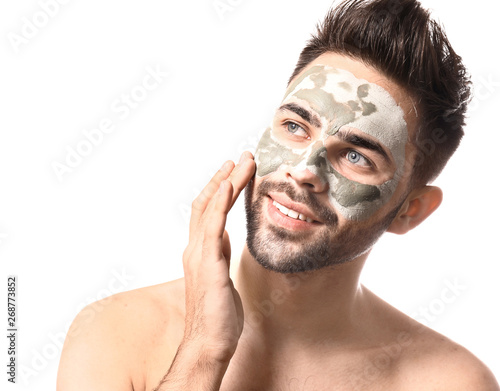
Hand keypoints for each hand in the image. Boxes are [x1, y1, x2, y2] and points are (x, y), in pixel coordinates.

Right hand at [181, 151, 254, 362]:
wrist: (210, 343)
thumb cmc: (217, 314)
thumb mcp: (220, 275)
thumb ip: (218, 253)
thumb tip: (223, 233)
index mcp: (201, 251)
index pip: (207, 211)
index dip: (220, 189)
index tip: (235, 171)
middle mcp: (196, 248)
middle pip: (207, 203)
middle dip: (224, 177)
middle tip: (240, 157)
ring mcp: (199, 255)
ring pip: (210, 208)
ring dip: (226, 182)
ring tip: (241, 161)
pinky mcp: (207, 265)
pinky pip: (212, 226)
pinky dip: (219, 202)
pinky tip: (228, 184)